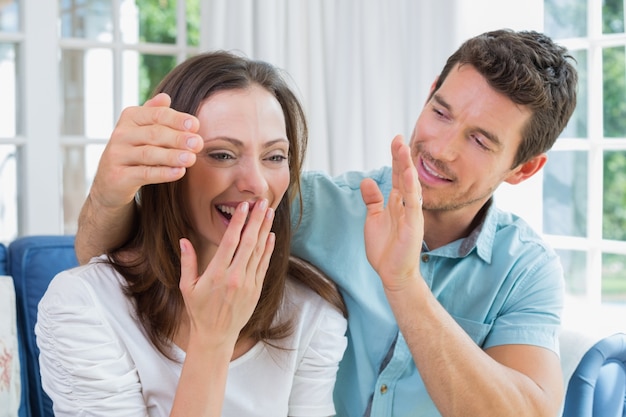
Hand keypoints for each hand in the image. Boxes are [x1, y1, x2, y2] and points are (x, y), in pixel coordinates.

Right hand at [90, 93, 202, 209]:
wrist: (111, 182)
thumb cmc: (133, 152)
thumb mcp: (142, 130)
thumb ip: (154, 114)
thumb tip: (165, 97)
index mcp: (130, 118)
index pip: (156, 115)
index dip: (177, 119)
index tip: (196, 125)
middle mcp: (121, 134)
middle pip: (154, 134)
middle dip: (178, 138)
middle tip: (198, 143)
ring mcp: (117, 155)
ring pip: (149, 154)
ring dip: (172, 156)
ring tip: (191, 159)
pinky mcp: (118, 177)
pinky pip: (144, 174)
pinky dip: (163, 173)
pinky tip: (179, 172)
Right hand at [178, 199, 275, 348]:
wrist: (216, 335)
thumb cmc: (199, 310)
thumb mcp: (187, 287)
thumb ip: (187, 262)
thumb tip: (184, 240)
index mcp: (216, 273)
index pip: (230, 242)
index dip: (238, 222)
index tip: (243, 206)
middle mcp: (235, 276)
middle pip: (249, 242)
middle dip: (256, 220)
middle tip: (262, 202)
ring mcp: (248, 283)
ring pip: (259, 251)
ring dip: (265, 230)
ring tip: (269, 213)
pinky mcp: (256, 289)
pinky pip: (264, 265)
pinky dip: (268, 249)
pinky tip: (271, 236)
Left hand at [360, 135, 423, 291]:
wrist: (393, 274)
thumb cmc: (385, 249)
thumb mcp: (374, 219)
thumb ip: (372, 200)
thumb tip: (366, 180)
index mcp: (397, 203)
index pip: (397, 175)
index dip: (396, 158)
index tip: (395, 140)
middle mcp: (406, 205)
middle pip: (404, 176)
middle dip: (401, 157)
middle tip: (398, 138)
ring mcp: (411, 214)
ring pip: (410, 185)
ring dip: (406, 167)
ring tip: (403, 148)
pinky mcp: (413, 225)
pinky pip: (413, 203)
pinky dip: (411, 188)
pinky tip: (409, 174)